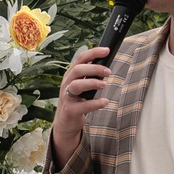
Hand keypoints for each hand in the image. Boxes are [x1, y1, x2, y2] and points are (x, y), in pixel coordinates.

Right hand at [49, 45, 114, 159]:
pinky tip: (105, 102)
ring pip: (77, 85)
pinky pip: (84, 105)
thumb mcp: (81, 86)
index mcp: (70, 75)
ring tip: (104, 85)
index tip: (106, 50)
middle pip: (78, 69)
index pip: (80, 59)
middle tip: (108, 72)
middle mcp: (67, 84)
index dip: (93, 53)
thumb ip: (90, 77)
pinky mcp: (71, 110)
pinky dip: (96, 103)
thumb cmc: (76, 102)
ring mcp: (67, 97)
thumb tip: (106, 67)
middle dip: (94, 68)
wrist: (65, 123)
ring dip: (92, 83)